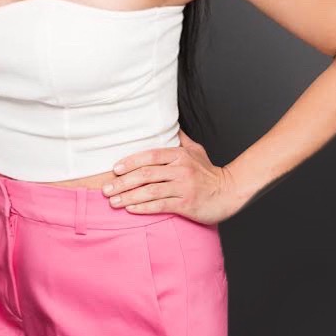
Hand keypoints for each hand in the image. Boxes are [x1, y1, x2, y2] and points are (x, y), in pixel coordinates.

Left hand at [101, 131, 238, 225]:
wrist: (229, 193)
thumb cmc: (209, 173)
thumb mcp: (196, 151)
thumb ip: (180, 140)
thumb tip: (169, 126)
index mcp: (180, 155)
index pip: (150, 156)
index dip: (130, 162)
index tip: (114, 169)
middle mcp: (181, 170)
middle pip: (146, 174)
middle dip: (123, 182)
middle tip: (106, 189)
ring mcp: (183, 187)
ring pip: (150, 191)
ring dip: (128, 197)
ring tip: (113, 201)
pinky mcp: (186, 204)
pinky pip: (160, 206)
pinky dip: (143, 208)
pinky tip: (130, 209)